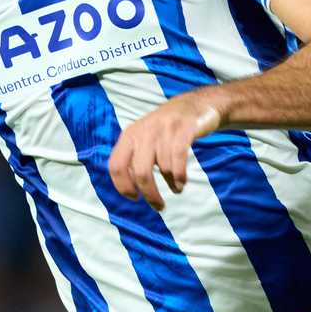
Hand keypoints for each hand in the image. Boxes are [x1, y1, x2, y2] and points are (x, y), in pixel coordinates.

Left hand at [107, 91, 221, 210]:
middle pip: (140, 172)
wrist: (194, 105)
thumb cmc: (166, 129)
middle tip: (159, 206)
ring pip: (163, 167)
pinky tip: (181, 182)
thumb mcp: (144, 138)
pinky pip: (178, 158)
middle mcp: (144, 131)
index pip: (116, 165)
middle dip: (150, 194)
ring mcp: (164, 129)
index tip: (134, 197)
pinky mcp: (184, 129)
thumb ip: (134, 158)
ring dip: (171, 183)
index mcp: (129, 135)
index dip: (122, 186)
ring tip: (176, 187)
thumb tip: (130, 188)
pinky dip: (180, 176)